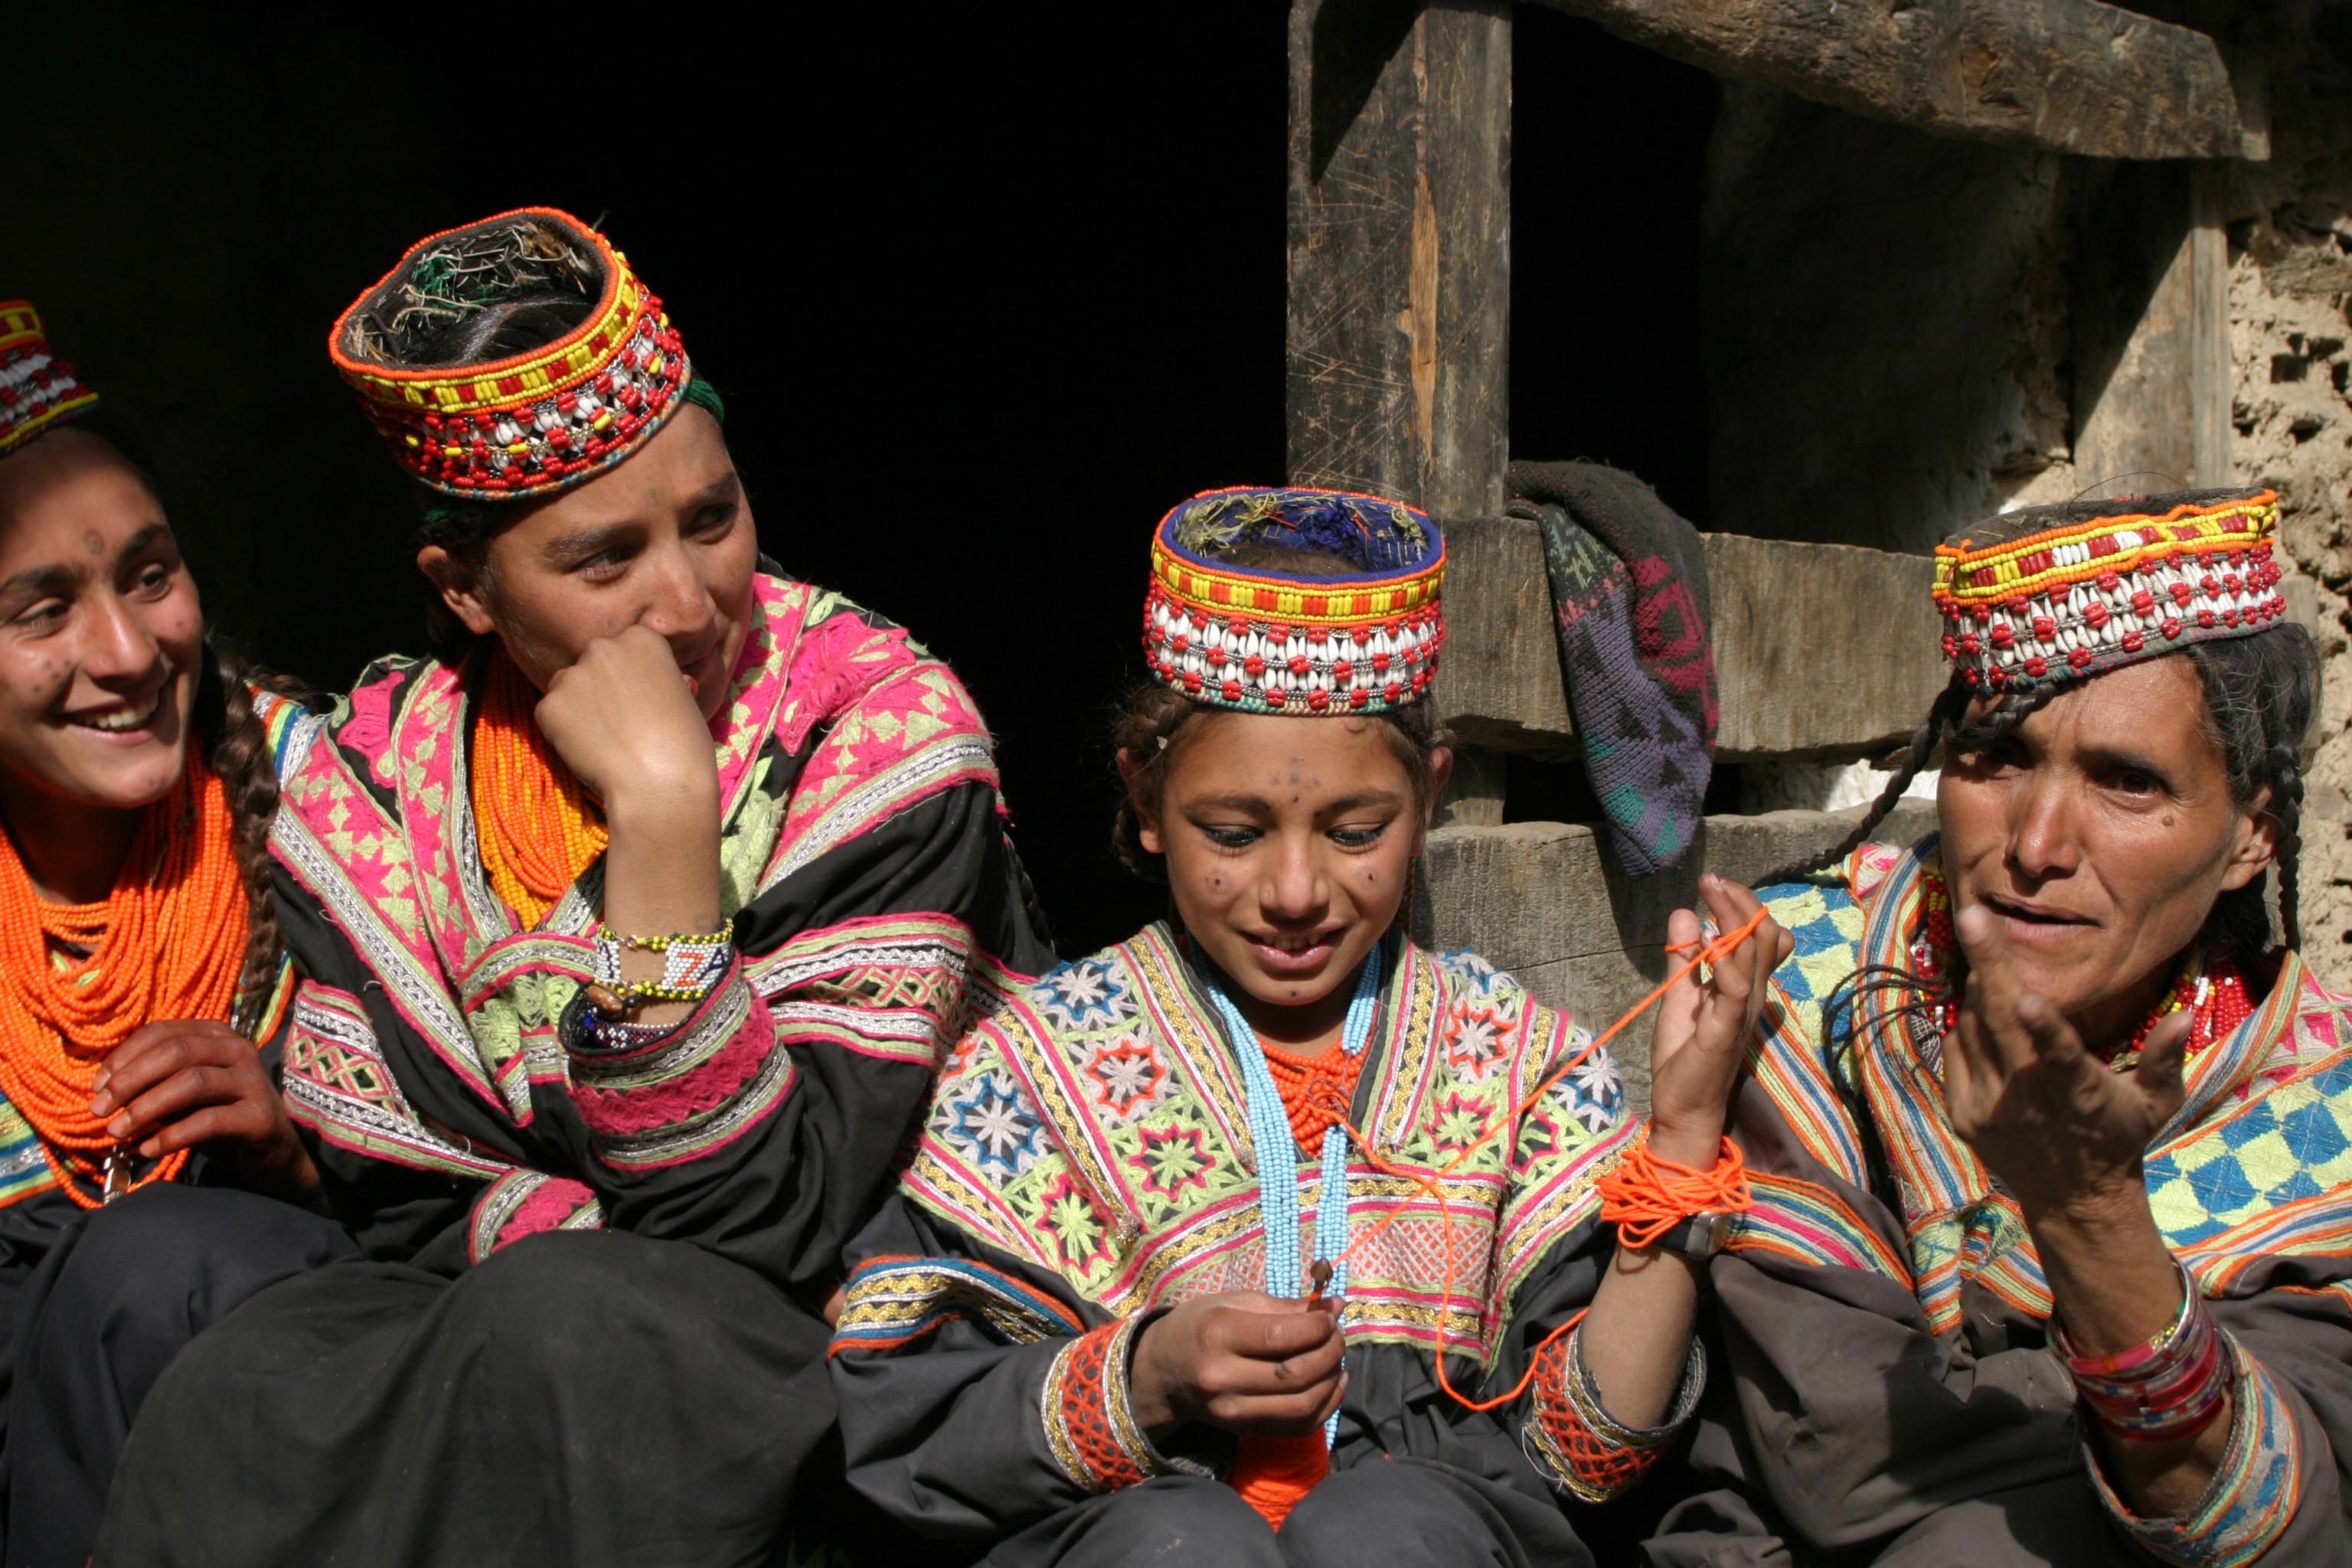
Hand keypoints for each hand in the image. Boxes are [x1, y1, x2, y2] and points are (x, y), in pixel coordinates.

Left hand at [89, 1021, 322, 1206]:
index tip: (96, 1087)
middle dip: (130, 1081)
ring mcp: (252, 1082)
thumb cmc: (218, 1115)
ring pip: (192, 1082)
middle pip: (176, 1052)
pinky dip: (172, 1136)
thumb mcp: (182, 1094)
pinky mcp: (259, 1117)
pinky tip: (148, 1150)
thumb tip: (103, 1091)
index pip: (162, 1032)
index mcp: (216, 1035)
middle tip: (99, 1111)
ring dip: (146, 1107)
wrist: (270, 1152)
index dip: (123, 1057)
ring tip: (117, 1132)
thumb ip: (153, 1083)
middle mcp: (238, 1050)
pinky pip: (209, 1121)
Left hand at [532, 625, 717, 820]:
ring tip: (604, 739)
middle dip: (599, 685)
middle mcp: (603, 647)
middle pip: (591, 662)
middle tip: (618, 721)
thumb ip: (651, 677)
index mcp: (641, 637)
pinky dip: (562, 732)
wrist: (661, 784)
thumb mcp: (680, 694)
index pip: (623, 648)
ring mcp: (573, 675)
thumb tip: (634, 684)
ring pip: (566, 686)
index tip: (639, 700)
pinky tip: (589, 751)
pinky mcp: (550, 705)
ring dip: (578, 706)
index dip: (629, 676)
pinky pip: (550, 714)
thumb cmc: (684, 745)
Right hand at [1129, 1291, 1346, 1440]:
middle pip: (1296, 1374)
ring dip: (1332, 1380)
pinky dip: (1327, 1405)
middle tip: (1337, 1335)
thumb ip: (1283, 1307)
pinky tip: (1332, 1382)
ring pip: (1303, 1405)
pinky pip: (1300, 1426)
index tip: (1329, 1316)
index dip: (1317, 1326)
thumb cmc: (1200, 1327)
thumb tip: (1335, 1307)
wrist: (1164, 1374)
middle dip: (1330, 1351)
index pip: (1280, 1337)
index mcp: (1217, 1336)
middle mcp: (1222, 1379)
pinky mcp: (1245, 1432)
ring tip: (1335, 1358)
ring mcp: (1233, 1413)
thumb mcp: (1232, 1303)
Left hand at [1646, 874, 1790, 1163]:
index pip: (1761, 936)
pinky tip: (1707, 939)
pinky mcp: (1726, 1029)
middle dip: (1740, 900)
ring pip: (1754, 953)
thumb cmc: (1685, 1056)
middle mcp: (1751, 994)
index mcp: (1743, 986)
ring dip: (1732, 917)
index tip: (1714, 884)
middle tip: (1711, 878)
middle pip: (1763, 935)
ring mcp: (1742, 1011)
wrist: (1683, 1107)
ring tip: (1710, 890)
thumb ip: (1684, 958)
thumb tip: (1686, 912)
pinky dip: (1725, 960)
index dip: (1744, 905)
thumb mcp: (1680, 996)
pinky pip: (1736, 989)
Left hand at [1944, 904, 2186, 1231]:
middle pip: (1999, 1021)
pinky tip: (1989, 1028)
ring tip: (1996, 979)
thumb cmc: (2118, 1137)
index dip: (2043, 1028)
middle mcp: (2027, 1099)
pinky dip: (1967, 1030)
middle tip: (1973, 914)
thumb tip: (2186, 1014)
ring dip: (1980, 995)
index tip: (2025, 1000)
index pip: (2059, 1056)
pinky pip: (1956, 1050)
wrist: (2073, 1200)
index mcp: (2077, 1092)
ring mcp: (1989, 1107)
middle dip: (1987, 963)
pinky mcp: (1963, 1114)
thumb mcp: (2157, 1104)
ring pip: (1972, 1028)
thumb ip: (2167, 1059)